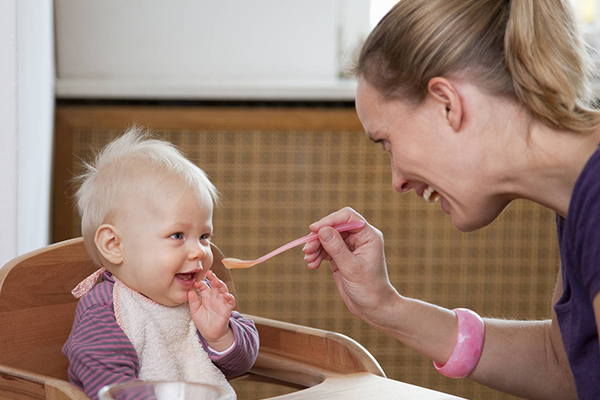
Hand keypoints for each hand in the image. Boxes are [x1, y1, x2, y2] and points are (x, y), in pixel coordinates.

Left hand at [188, 270, 234, 349]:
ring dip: (221, 285)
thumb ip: (193, 302)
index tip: (195, 282)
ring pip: (223, 290)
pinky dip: (230, 297)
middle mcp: (215, 298)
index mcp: (206, 297)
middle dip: (213, 278)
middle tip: (209, 273)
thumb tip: (189, 291)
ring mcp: (221, 302)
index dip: (201, 283)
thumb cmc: (203, 322)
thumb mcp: (195, 311)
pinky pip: (230, 302)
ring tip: (216, 281)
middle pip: (215, 285)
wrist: (210, 334)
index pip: (204, 287)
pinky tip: (226, 295)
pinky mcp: (227, 309)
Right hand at [303, 207, 399, 327]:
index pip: (347, 217)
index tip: (314, 229)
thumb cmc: (369, 289)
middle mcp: (359, 239)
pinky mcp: (341, 257)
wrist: (374, 309)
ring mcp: (350, 248)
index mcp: (368, 236)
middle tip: (307, 250)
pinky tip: (312, 265)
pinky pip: (326, 250)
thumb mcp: (351, 269)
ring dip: (315, 248)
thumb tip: (322, 230)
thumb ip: (337, 249)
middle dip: (319, 237)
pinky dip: (317, 256)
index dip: (330, 220)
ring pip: (327, 239)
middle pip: (334, 227)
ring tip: (309, 260)